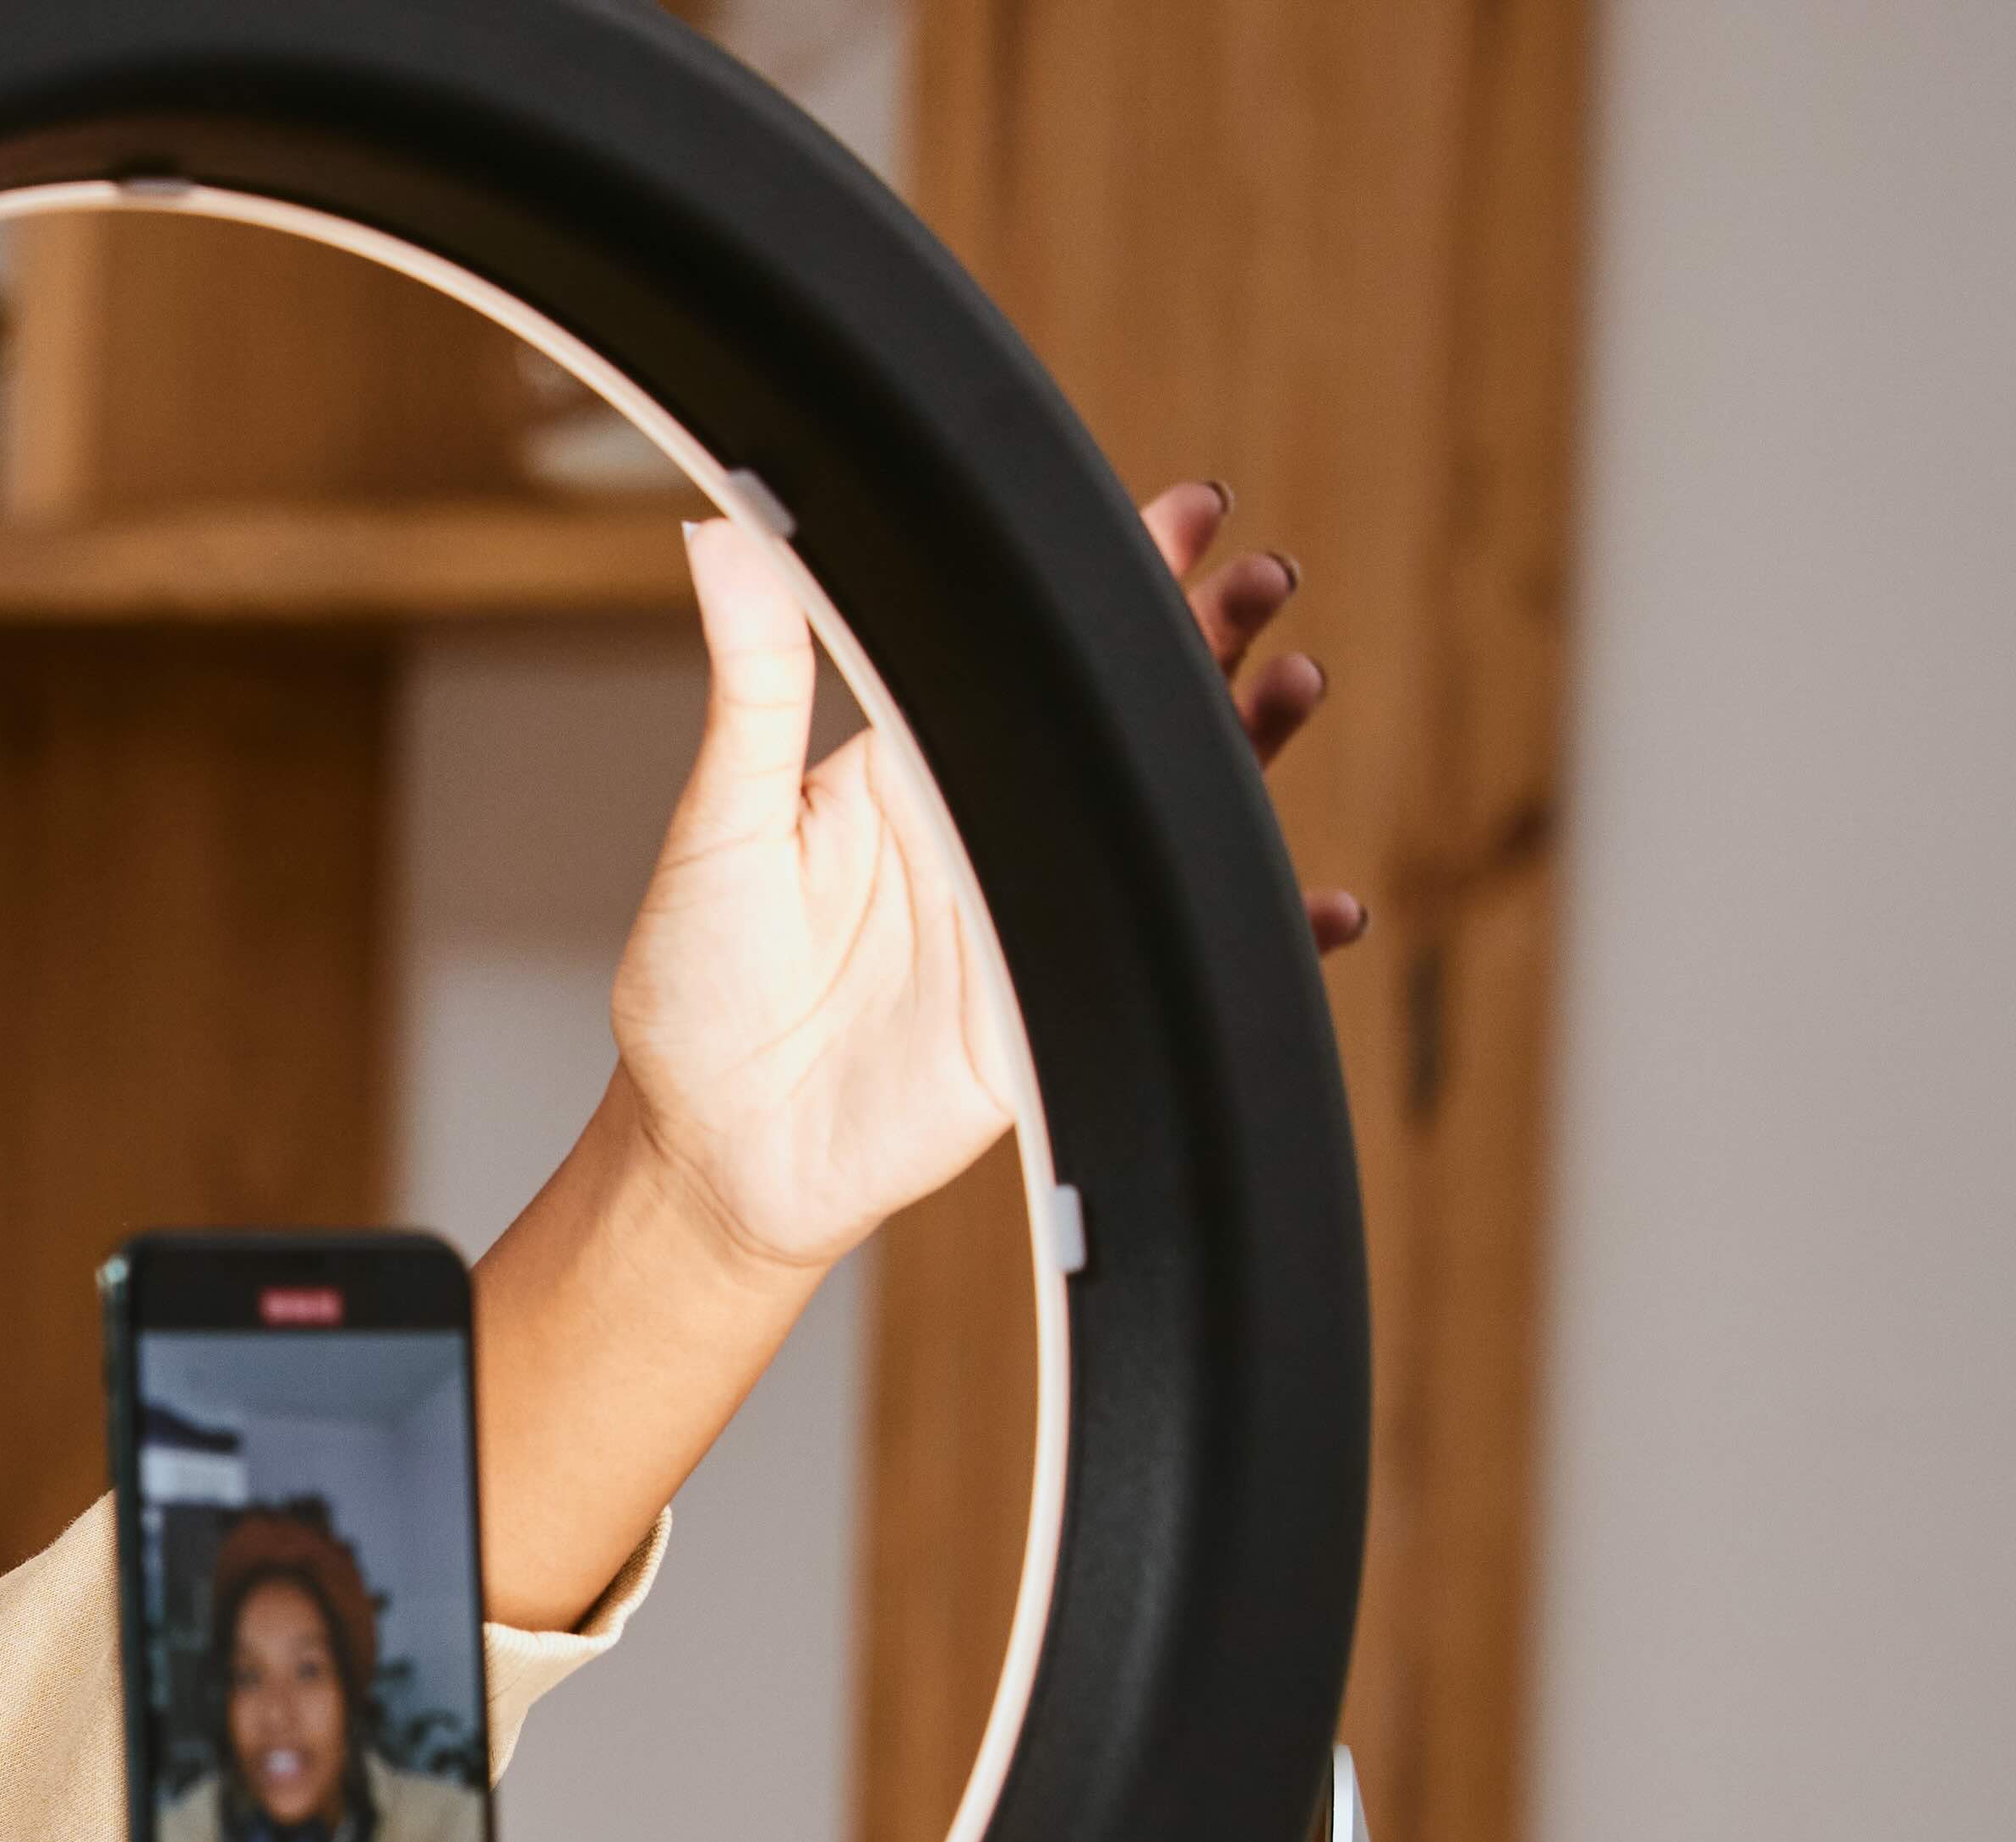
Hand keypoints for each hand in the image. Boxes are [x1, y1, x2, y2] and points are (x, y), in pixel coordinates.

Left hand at [608, 483, 1365, 1283]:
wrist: (709, 1154)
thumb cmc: (694, 993)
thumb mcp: (719, 824)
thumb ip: (750, 687)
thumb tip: (722, 541)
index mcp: (915, 771)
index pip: (1027, 653)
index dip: (1112, 585)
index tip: (1182, 514)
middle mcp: (988, 834)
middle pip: (1120, 721)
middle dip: (1204, 642)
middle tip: (1261, 576)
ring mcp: (1035, 920)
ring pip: (1164, 821)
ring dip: (1244, 754)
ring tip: (1293, 683)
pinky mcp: (1060, 1010)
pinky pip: (1178, 963)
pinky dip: (1259, 939)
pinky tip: (1321, 906)